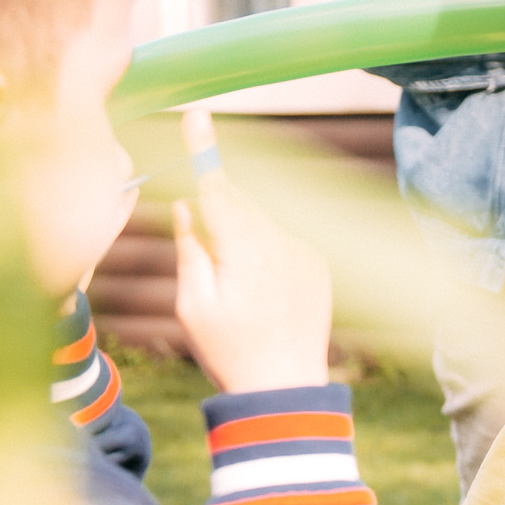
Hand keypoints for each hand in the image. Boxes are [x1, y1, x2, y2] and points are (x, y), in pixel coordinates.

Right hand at [171, 108, 331, 392]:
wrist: (287, 390)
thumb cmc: (231, 351)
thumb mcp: (194, 306)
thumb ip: (190, 250)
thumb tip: (186, 206)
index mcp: (243, 250)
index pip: (216, 187)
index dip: (203, 149)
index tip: (196, 114)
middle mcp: (280, 242)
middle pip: (237, 202)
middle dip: (216, 212)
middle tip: (210, 259)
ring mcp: (304, 251)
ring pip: (260, 222)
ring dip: (241, 238)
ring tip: (241, 293)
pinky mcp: (317, 264)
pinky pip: (282, 241)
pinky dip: (265, 253)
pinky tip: (263, 295)